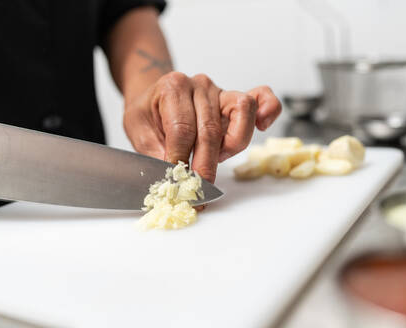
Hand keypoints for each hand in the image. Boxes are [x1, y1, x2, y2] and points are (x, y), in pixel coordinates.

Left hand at [123, 72, 280, 182]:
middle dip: (205, 166)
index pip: (181, 129)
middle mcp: (200, 86)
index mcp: (173, 87)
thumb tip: (167, 178)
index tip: (175, 182)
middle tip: (199, 192)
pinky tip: (263, 126)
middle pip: (210, 129)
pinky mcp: (235, 100)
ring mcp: (221, 92)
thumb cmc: (148, 111)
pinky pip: (261, 98)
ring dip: (231, 146)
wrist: (153, 94)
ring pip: (241, 115)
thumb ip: (151, 151)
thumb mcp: (137, 128)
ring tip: (215, 162)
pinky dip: (268, 110)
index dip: (179, 159)